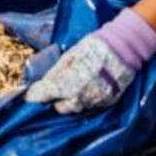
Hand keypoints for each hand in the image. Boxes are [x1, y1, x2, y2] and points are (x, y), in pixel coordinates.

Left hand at [24, 7, 155, 113]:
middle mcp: (80, 98)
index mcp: (68, 85)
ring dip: (71, 100)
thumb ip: (55, 73)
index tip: (30, 96)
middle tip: (56, 87)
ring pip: (77, 109)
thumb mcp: (70, 55)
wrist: (124, 47)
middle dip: (56, 99)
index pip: (44, 96)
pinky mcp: (107, 103)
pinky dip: (86, 99)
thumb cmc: (94, 46)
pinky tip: (88, 86)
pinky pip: (91, 106)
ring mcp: (95, 102)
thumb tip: (42, 84)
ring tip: (74, 85)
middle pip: (60, 108)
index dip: (35, 96)